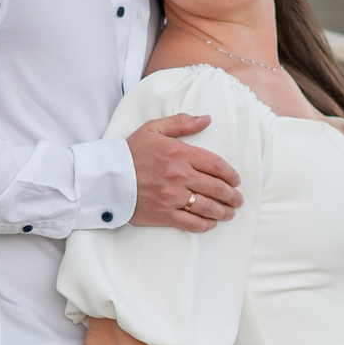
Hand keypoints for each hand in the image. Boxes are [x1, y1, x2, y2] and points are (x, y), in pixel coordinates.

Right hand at [127, 114, 241, 232]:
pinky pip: (191, 223)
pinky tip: (211, 223)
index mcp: (180, 153)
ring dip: (224, 211)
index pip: (216, 165)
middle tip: (238, 199)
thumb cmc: (130, 151)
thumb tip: (206, 119)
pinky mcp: (163, 214)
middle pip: (216, 188)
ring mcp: (172, 197)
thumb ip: (182, 122)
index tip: (236, 180)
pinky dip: (205, 225)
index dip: (231, 174)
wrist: (105, 176)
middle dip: (232, 195)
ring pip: (207, 207)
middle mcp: (179, 175)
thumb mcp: (154, 128)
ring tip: (230, 213)